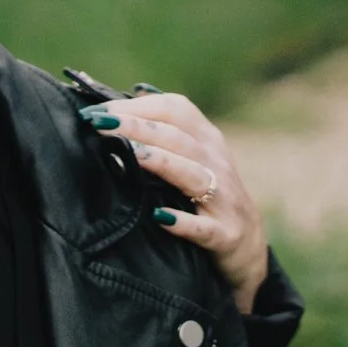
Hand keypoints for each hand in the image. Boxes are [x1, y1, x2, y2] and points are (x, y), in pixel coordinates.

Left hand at [79, 91, 268, 312]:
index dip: (138, 106)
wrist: (248, 248)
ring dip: (160, 162)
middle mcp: (217, 163)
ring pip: (192, 174)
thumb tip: (129, 98)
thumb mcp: (196, 158)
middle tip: (99, 122)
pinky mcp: (224, 235)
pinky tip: (158, 216)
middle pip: (177, 137)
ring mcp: (223, 200)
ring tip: (129, 153)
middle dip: (137, 126)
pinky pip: (203, 228)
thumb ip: (166, 132)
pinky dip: (182, 222)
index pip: (176, 110)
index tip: (99, 108)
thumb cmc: (210, 197)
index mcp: (207, 141)